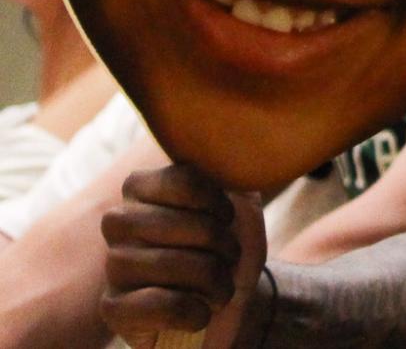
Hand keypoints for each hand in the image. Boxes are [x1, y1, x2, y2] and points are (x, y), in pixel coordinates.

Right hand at [101, 164, 265, 348]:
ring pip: (165, 264)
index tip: (227, 215)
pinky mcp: (113, 308)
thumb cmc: (230, 245)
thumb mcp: (241, 201)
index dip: (216, 200)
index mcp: (144, 186)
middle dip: (217, 242)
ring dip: (210, 278)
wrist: (229, 301)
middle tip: (229, 255)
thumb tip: (229, 144)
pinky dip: (192, 310)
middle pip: (175, 222)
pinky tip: (200, 312)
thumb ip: (231, 170)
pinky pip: (153, 304)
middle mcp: (120, 222)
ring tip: (220, 287)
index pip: (182, 178)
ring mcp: (113, 265)